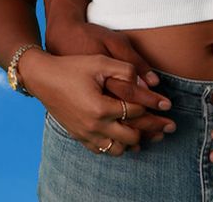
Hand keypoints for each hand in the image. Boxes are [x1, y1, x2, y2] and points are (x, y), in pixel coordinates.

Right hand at [44, 20, 173, 139]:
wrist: (44, 77)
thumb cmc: (73, 66)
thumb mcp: (101, 61)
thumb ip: (126, 70)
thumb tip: (149, 83)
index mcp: (100, 108)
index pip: (135, 112)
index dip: (153, 107)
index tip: (167, 105)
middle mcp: (93, 126)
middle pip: (131, 136)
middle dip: (151, 130)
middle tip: (168, 126)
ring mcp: (85, 134)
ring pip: (118, 149)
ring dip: (135, 142)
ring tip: (151, 135)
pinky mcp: (79, 136)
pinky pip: (103, 150)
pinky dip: (118, 146)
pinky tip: (128, 139)